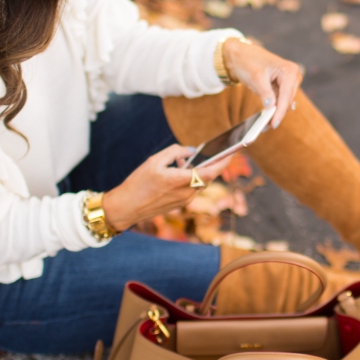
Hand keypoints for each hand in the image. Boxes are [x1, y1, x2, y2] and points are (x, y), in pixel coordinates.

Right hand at [101, 144, 231, 232]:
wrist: (126, 208)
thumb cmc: (138, 183)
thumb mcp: (154, 161)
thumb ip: (175, 152)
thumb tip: (191, 151)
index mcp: (179, 181)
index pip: (210, 172)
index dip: (223, 162)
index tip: (233, 152)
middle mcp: (185, 193)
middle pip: (208, 177)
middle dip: (215, 165)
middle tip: (220, 152)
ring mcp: (184, 201)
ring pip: (201, 184)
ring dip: (202, 171)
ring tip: (199, 158)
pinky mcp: (180, 205)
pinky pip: (193, 189)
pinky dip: (193, 178)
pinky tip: (185, 170)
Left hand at [223, 38, 302, 128]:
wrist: (241, 54)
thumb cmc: (248, 62)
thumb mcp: (255, 78)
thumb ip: (265, 93)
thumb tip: (271, 108)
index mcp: (289, 71)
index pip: (286, 96)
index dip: (280, 111)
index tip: (274, 124)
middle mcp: (293, 75)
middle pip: (287, 100)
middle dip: (277, 113)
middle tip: (266, 127)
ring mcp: (289, 81)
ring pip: (284, 102)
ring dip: (275, 112)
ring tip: (264, 125)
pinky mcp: (283, 86)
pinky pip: (280, 100)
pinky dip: (273, 108)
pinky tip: (266, 117)